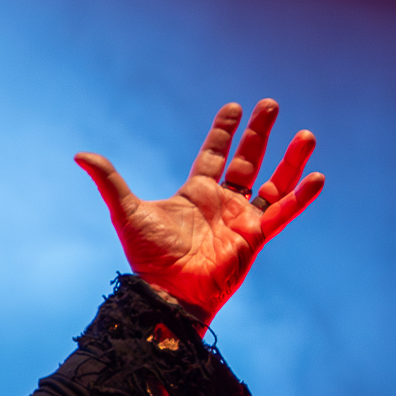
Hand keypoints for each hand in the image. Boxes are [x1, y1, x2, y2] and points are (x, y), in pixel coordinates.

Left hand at [75, 100, 323, 324]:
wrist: (167, 292)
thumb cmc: (147, 257)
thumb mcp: (126, 211)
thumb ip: (109, 181)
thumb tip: (80, 155)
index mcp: (195, 193)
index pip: (213, 155)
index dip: (224, 131)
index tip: (235, 107)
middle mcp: (221, 204)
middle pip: (247, 161)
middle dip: (259, 133)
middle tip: (271, 103)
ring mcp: (241, 220)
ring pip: (273, 183)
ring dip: (289, 160)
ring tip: (306, 134)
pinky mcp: (255, 238)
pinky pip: (284, 214)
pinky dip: (300, 197)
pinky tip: (316, 177)